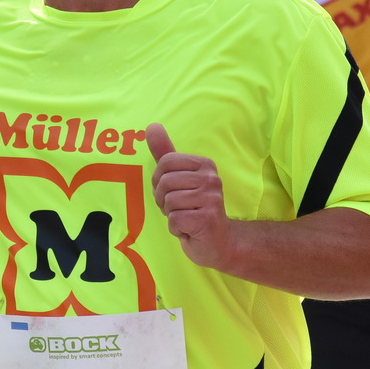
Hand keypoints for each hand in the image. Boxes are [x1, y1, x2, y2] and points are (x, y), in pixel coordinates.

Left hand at [146, 123, 232, 269]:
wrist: (218, 242)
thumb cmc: (194, 208)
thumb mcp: (178, 178)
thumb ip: (165, 153)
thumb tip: (151, 126)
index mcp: (204, 164)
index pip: (165, 163)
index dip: (159, 181)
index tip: (172, 192)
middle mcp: (211, 178)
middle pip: (165, 182)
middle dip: (163, 200)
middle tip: (178, 208)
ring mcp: (212, 199)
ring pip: (169, 202)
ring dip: (171, 215)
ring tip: (186, 218)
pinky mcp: (207, 219)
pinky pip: (174, 220)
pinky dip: (177, 229)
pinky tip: (190, 229)